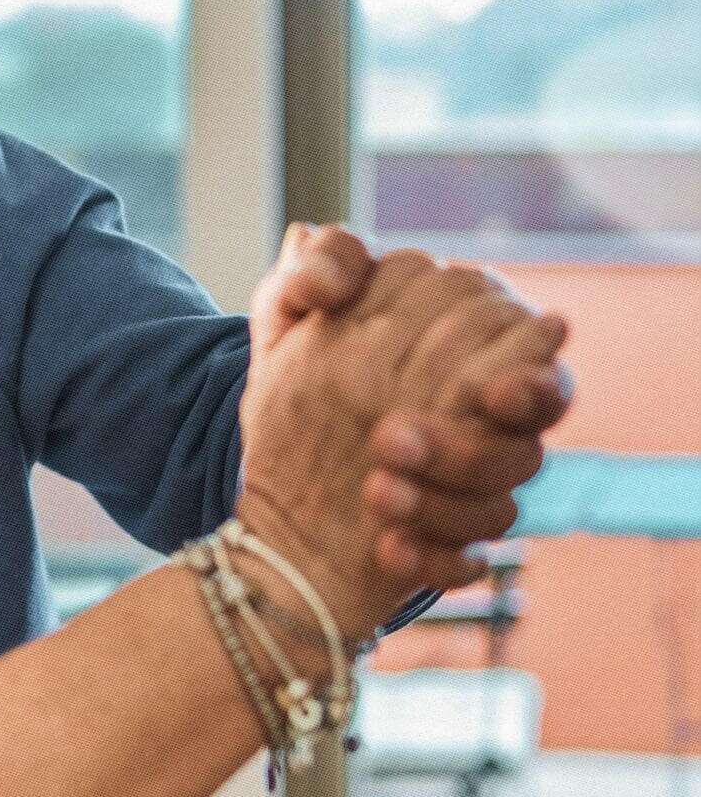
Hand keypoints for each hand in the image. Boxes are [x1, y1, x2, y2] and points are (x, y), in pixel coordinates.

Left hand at [249, 225, 571, 591]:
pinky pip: (465, 561)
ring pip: (502, 502)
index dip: (507, 360)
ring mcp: (472, 492)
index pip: (520, 345)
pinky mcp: (450, 550)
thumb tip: (308, 234)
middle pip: (520, 432)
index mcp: (471, 355)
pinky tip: (385, 548)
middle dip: (459, 439)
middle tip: (385, 439)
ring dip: (439, 497)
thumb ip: (304, 279)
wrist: (275, 497)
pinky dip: (431, 557)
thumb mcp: (287, 331)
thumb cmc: (304, 395)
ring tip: (375, 490)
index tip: (472, 380)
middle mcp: (488, 425)